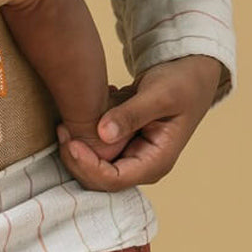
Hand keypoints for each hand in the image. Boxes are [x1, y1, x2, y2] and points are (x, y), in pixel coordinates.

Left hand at [56, 55, 222, 191]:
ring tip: (65, 120)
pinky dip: (86, 133)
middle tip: (61, 129)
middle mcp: (143, 162)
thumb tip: (102, 135)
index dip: (89, 166)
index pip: (116, 180)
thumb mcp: (159, 95)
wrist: (190, 72)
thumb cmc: (181, 82)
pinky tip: (84, 109)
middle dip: (78, 159)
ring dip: (78, 147)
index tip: (70, 142)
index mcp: (157, 160)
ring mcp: (133, 152)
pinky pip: (99, 146)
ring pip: (97, 163)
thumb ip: (132, 114)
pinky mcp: (125, 139)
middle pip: (102, 178)